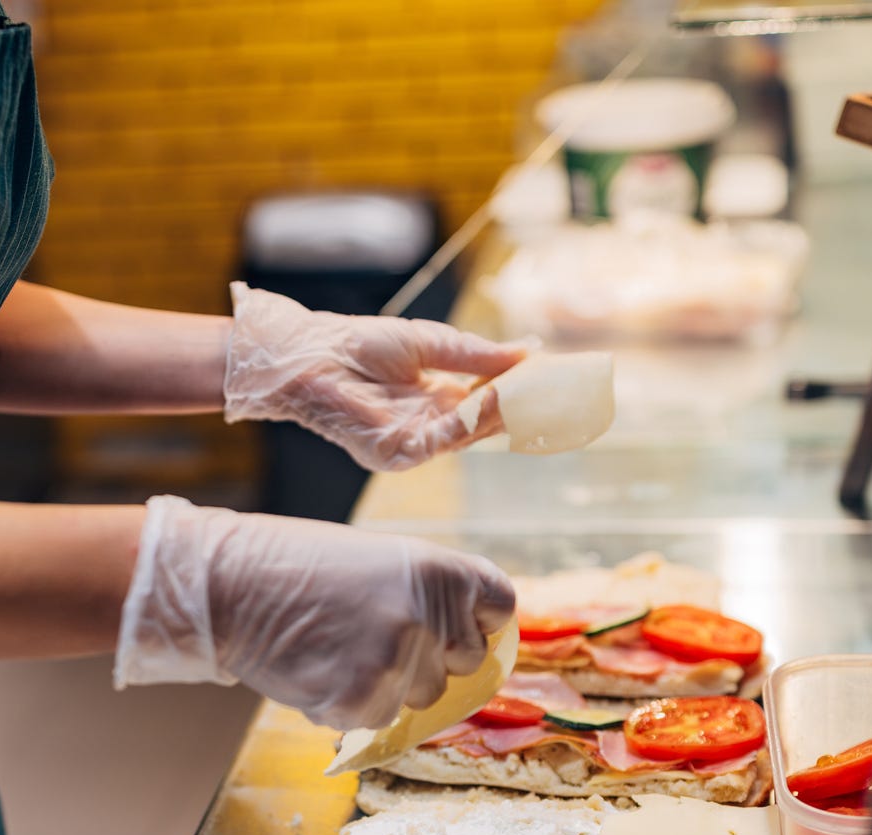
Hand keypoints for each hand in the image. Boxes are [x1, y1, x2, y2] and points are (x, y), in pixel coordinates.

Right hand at [115, 496, 515, 728]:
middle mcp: (434, 616)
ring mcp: (402, 662)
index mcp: (444, 570)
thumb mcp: (384, 560)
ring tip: (337, 647)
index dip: (473, 619)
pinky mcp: (366, 701)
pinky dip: (350, 703)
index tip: (446, 621)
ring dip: (387, 684)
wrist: (231, 584)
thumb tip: (472, 648)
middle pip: (463, 664)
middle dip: (427, 658)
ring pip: (421, 698)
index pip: (499, 608)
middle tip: (370, 633)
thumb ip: (434, 595)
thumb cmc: (301, 566)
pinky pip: (377, 719)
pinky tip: (318, 669)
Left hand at [222, 283, 527, 472]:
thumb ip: (476, 355)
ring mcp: (415, 444)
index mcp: (440, 400)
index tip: (553, 375)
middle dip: (521, 406)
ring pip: (469, 434)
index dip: (521, 390)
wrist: (313, 354)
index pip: (490, 402)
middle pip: (486, 423)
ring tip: (531, 388)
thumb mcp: (431, 342)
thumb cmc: (361, 344)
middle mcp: (432, 426)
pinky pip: (442, 442)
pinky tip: (490, 400)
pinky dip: (468, 422)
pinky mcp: (398, 455)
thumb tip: (528, 352)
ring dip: (501, 413)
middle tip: (557, 387)